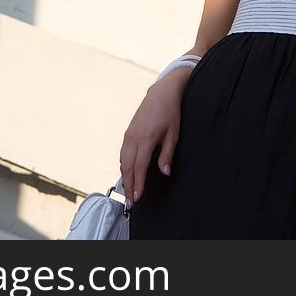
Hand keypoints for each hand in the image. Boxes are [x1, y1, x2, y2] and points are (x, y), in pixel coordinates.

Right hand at [119, 69, 188, 208]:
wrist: (161, 93)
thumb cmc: (170, 113)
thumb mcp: (173, 134)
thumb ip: (167, 155)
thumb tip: (164, 172)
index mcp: (146, 139)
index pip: (140, 167)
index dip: (138, 184)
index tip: (137, 198)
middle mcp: (134, 137)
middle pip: (128, 167)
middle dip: (128, 186)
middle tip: (129, 203)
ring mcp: (129, 134)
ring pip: (123, 161)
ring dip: (124, 178)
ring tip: (128, 192)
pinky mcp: (128, 132)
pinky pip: (123, 153)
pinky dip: (124, 166)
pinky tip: (127, 174)